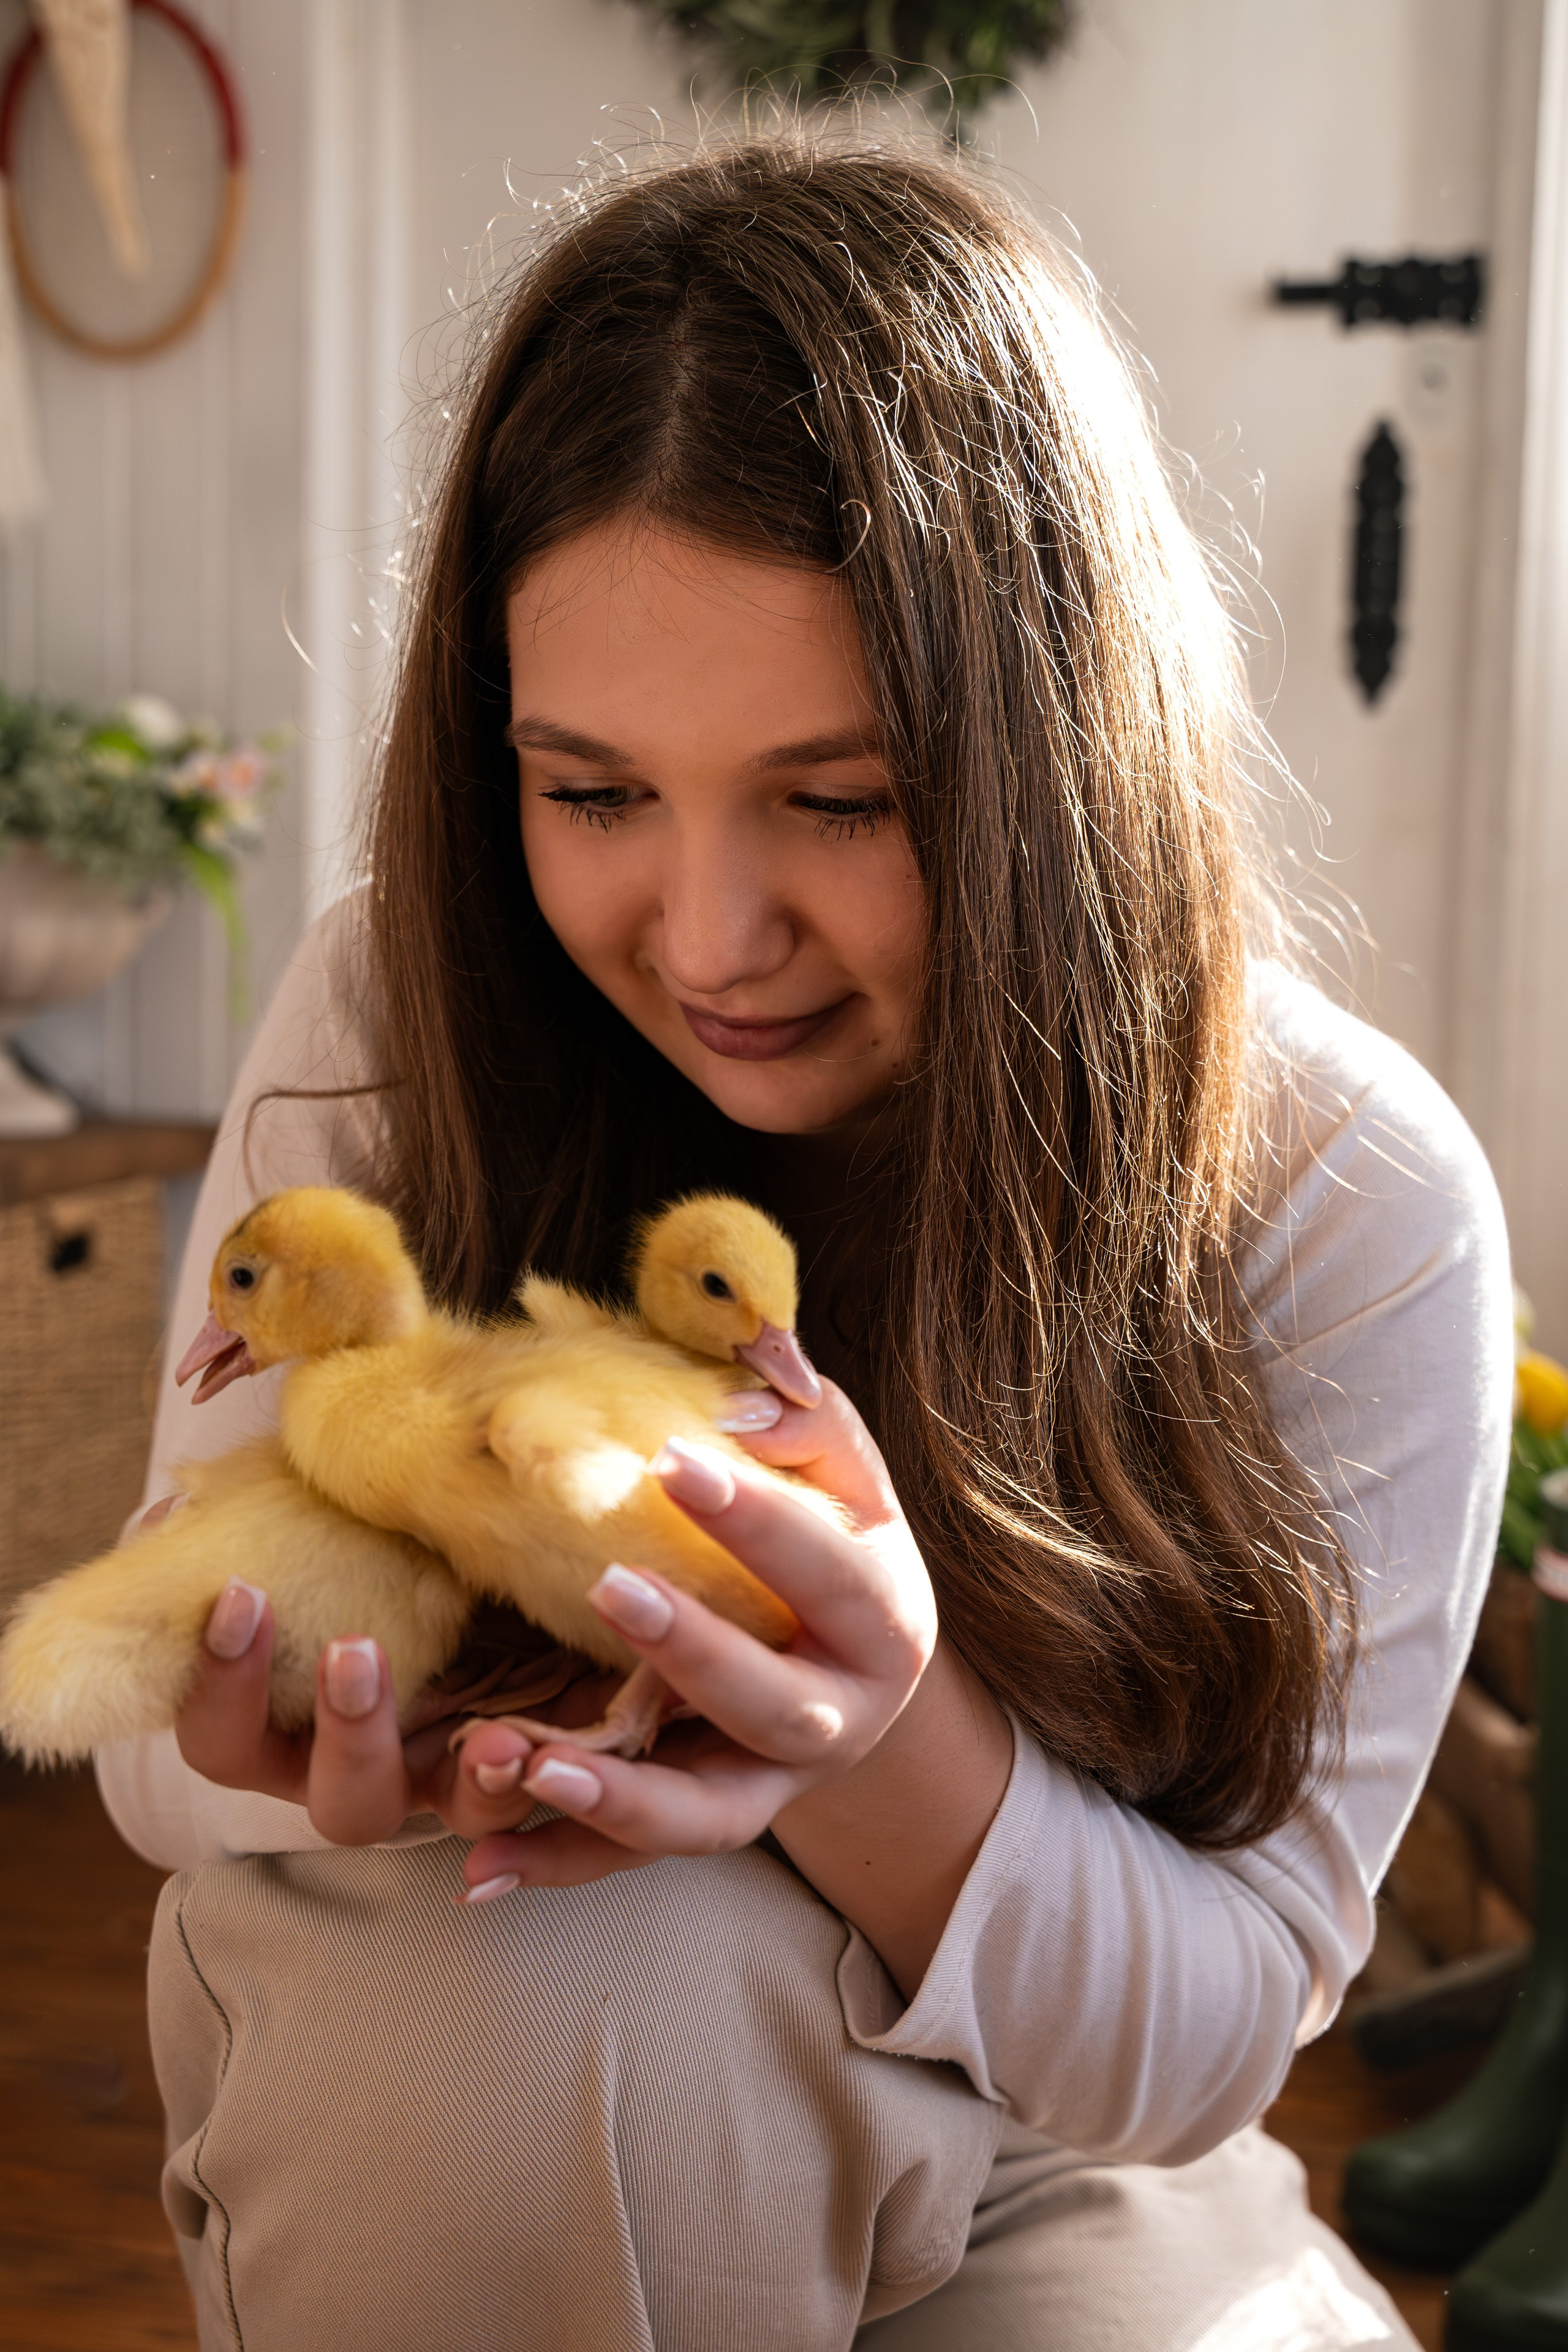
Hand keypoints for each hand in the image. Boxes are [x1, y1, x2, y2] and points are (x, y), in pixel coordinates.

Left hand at [458, 1380, 940, 1898]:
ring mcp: (773, 1787)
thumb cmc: (836, 1541)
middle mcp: (840, 1721)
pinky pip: (628, 1862)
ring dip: (619, 1796)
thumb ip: (803, 1418)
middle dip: (694, 1650)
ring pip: (704, 1814)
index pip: (827, 1569)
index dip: (756, 1519)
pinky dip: (555, 1867)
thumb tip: (744, 1385)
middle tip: (608, 1586)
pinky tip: (479, 1868)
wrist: (859, 1665)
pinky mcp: (706, 1824)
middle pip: (774, 1704)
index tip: (671, 1460)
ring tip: (532, 1763)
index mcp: (884, 1621)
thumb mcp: (843, 1474)